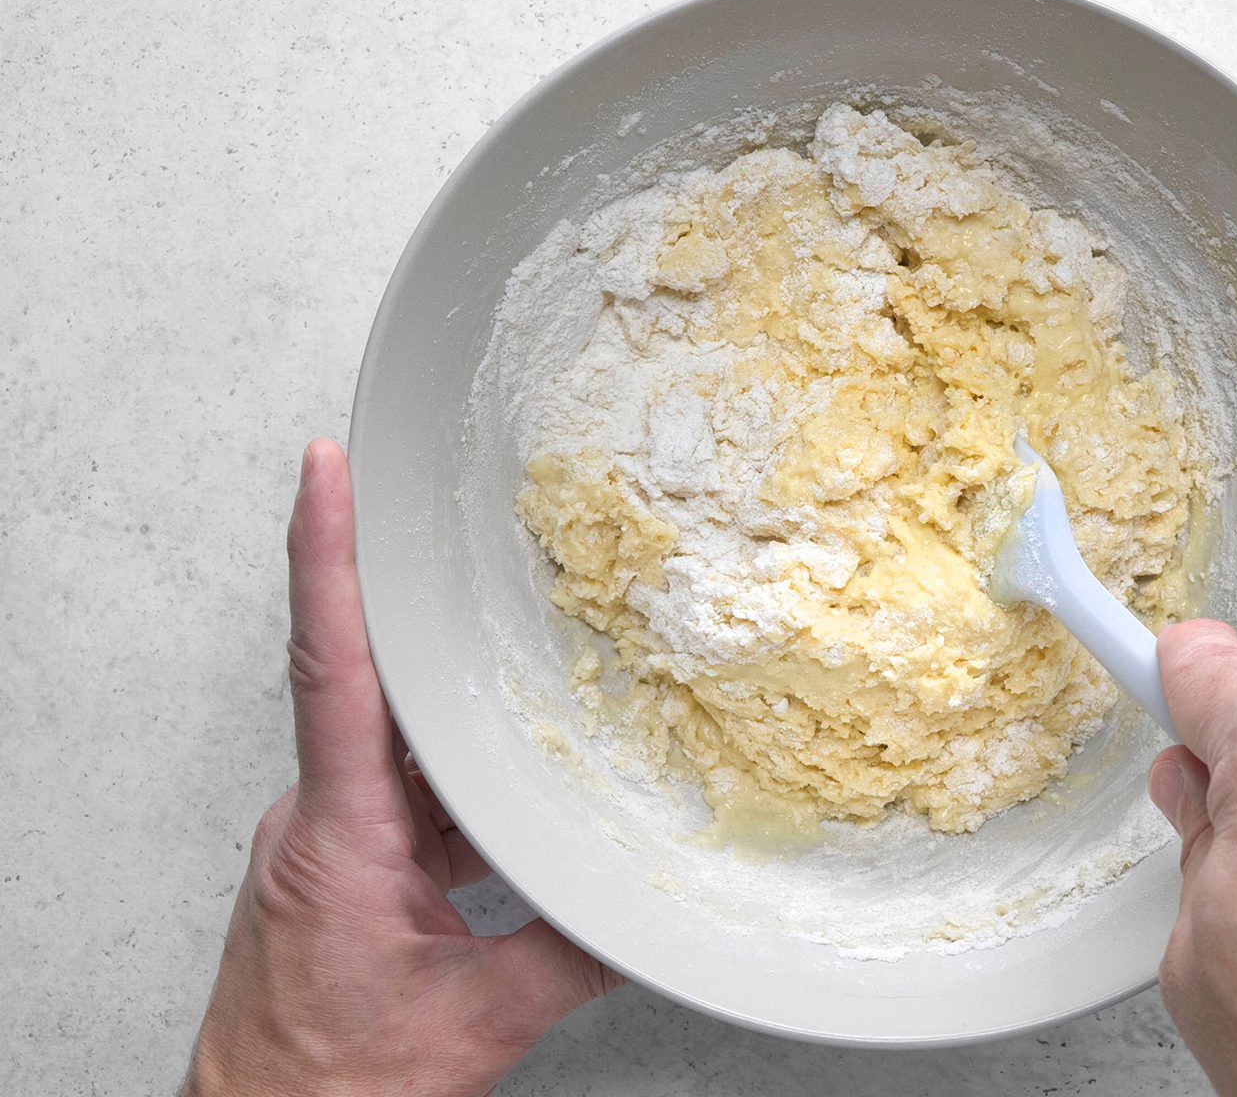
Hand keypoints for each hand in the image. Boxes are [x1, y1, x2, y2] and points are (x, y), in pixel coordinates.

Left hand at [183, 441, 622, 1096]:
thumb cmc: (325, 1089)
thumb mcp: (474, 1021)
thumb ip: (571, 954)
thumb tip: (645, 906)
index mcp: (338, 836)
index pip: (330, 666)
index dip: (326, 557)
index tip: (325, 471)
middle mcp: (321, 822)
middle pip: (372, 681)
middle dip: (415, 604)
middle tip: (444, 516)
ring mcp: (329, 842)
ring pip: (396, 741)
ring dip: (453, 708)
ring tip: (517, 659)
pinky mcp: (345, 868)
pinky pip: (407, 792)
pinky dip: (459, 781)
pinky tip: (511, 789)